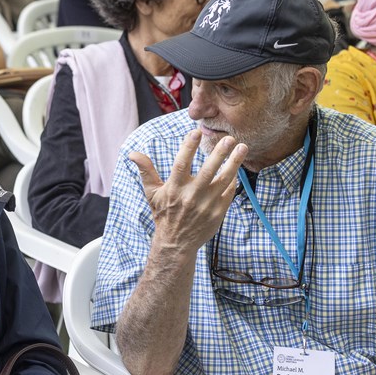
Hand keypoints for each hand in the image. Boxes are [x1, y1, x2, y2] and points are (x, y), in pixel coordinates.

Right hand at [130, 130, 246, 254]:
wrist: (176, 242)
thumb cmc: (164, 213)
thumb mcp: (152, 193)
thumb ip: (146, 171)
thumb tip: (133, 153)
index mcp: (174, 188)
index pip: (181, 164)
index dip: (189, 147)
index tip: (196, 132)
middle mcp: (191, 196)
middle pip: (208, 171)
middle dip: (219, 154)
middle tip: (229, 139)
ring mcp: (207, 204)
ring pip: (223, 180)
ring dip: (234, 163)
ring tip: (242, 148)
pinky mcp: (218, 212)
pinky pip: (229, 192)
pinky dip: (234, 179)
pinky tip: (237, 167)